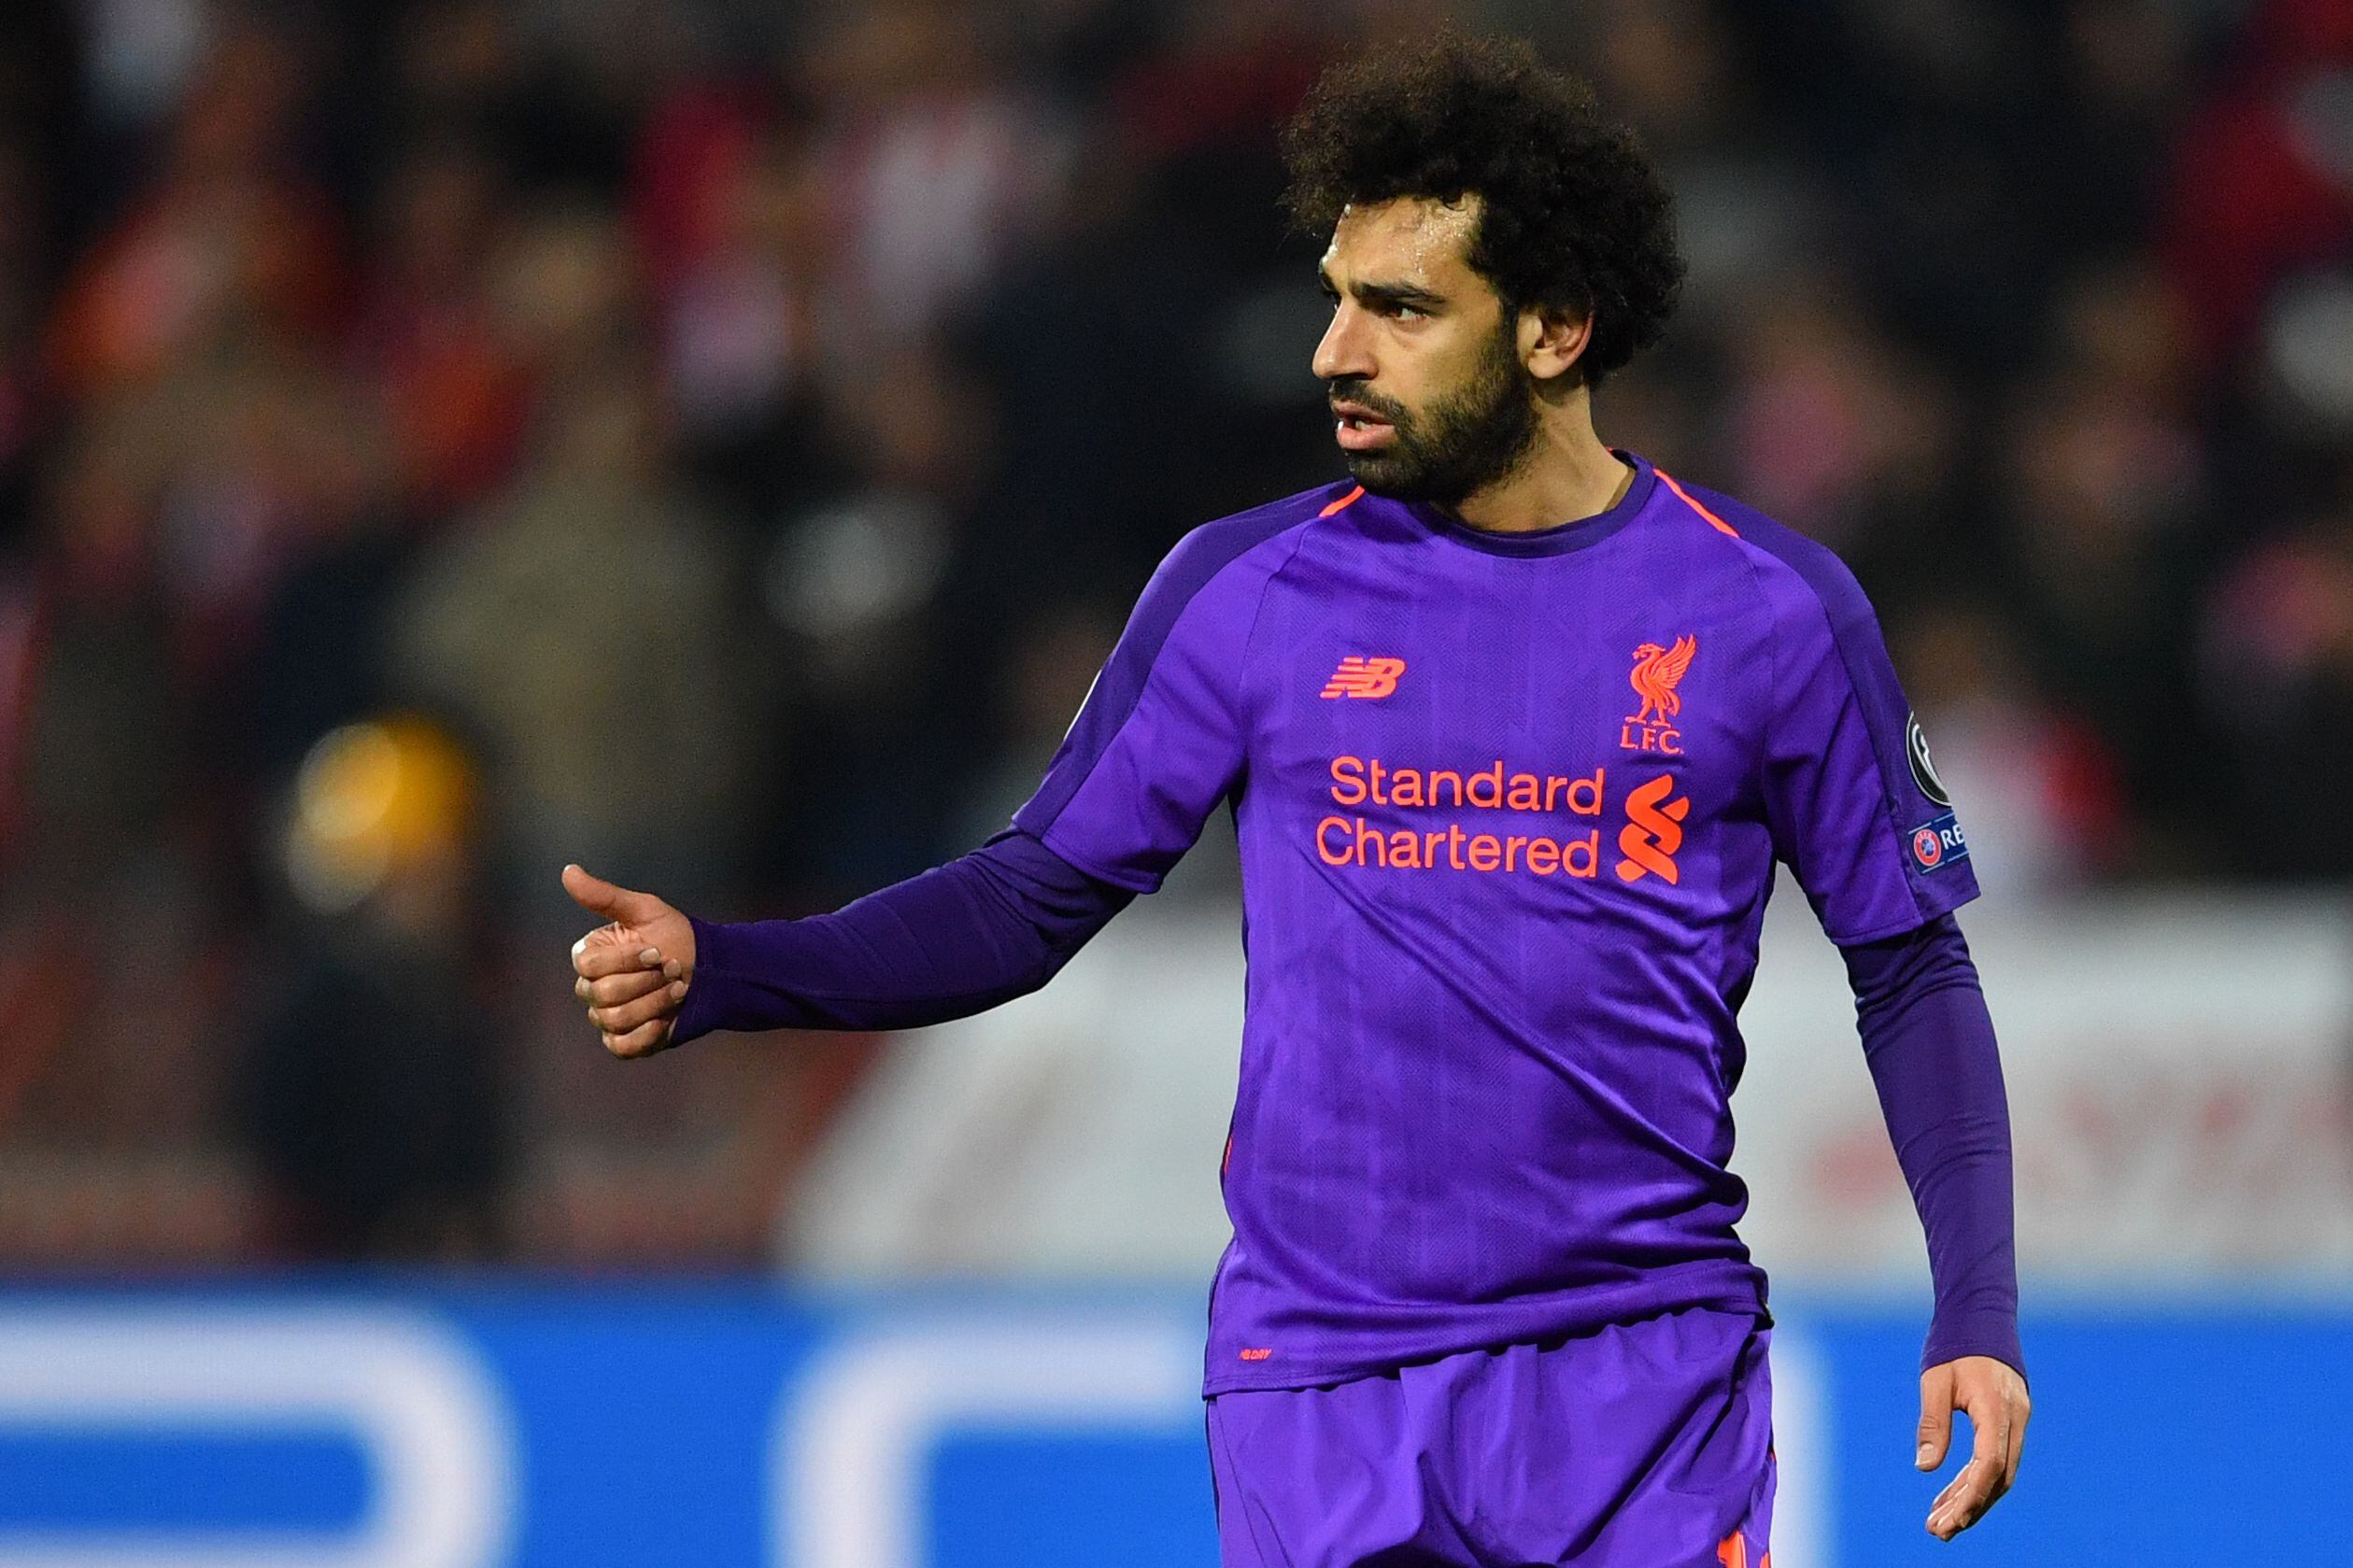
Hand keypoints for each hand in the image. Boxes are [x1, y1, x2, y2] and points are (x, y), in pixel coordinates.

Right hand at [563, 864, 696, 1057]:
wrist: (710, 969)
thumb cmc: (674, 935)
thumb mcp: (643, 910)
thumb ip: (604, 896)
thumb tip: (568, 871)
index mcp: (590, 958)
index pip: (589, 966)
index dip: (626, 960)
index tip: (655, 951)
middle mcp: (592, 990)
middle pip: (604, 994)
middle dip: (647, 981)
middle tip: (674, 968)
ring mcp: (606, 1017)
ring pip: (617, 1019)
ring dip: (656, 1002)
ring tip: (679, 988)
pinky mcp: (624, 1041)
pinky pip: (622, 1047)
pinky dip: (646, 1034)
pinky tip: (666, 1019)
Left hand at [1917, 1354, 2028, 1539]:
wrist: (1980, 1315)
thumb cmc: (1953, 1345)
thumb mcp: (1935, 1380)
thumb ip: (1932, 1423)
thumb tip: (1925, 1467)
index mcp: (1997, 1408)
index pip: (1990, 1464)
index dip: (1970, 1496)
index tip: (1948, 1521)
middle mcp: (2014, 1419)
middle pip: (1998, 1477)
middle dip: (1970, 1508)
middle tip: (1939, 1532)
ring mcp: (2016, 1421)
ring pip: (1999, 1473)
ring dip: (1972, 1499)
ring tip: (1940, 1523)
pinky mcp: (2009, 1421)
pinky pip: (1995, 1458)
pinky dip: (1974, 1478)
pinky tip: (1950, 1494)